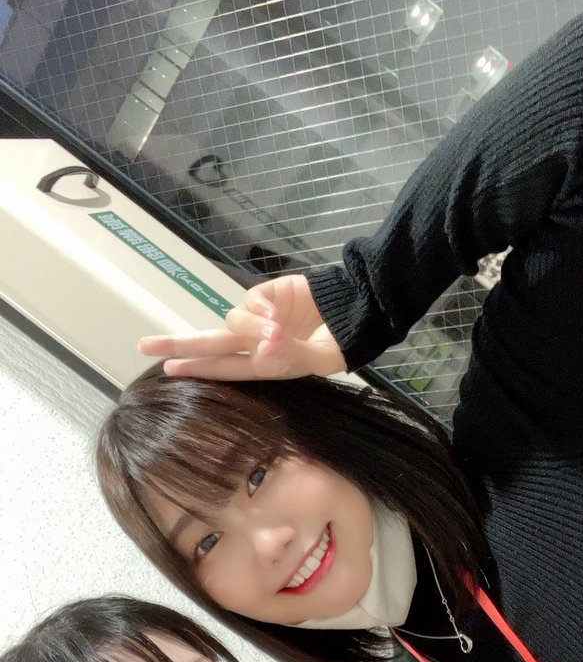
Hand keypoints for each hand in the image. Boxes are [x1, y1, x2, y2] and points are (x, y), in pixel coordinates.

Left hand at [138, 274, 346, 380]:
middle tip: (144, 345)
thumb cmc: (339, 340)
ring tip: (279, 332)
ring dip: (250, 330)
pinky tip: (277, 317)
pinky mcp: (265, 293)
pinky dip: (259, 311)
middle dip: (177, 343)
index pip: (222, 367)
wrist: (357, 309)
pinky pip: (249, 302)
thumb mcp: (317, 359)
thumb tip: (264, 347)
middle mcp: (254, 342)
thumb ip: (289, 354)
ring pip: (232, 323)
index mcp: (264, 364)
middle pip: (209, 343)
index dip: (196, 367)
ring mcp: (258, 316)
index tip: (167, 369)